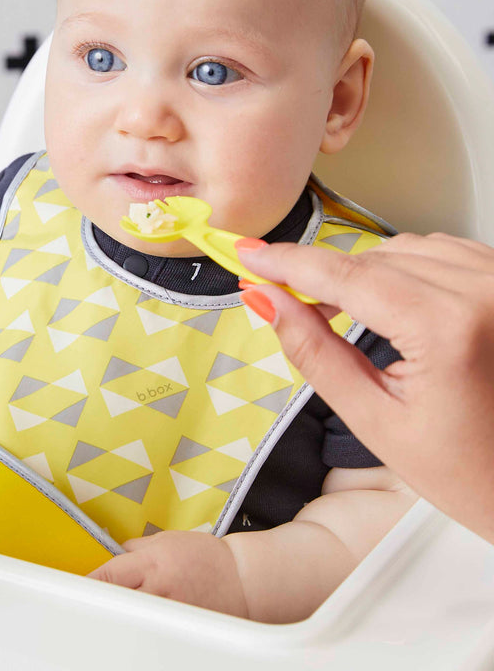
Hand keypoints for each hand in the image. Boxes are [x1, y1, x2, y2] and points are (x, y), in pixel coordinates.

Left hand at [88, 530, 248, 617]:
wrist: (241, 578)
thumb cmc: (206, 556)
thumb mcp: (167, 540)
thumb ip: (137, 548)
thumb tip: (115, 554)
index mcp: (151, 562)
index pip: (110, 574)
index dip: (89, 582)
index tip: (75, 586)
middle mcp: (158, 587)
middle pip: (117, 598)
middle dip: (102, 598)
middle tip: (90, 600)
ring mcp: (169, 611)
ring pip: (133, 616)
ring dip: (122, 612)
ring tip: (114, 612)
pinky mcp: (181, 627)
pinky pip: (154, 628)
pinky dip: (144, 625)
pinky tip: (140, 624)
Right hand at [237, 232, 493, 543]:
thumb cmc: (476, 472)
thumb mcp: (376, 421)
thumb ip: (314, 352)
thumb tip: (267, 300)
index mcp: (449, 327)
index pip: (344, 275)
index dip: (287, 262)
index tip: (250, 254)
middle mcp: (486, 291)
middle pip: (371, 258)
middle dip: (323, 275)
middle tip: (284, 296)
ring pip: (404, 248)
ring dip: (366, 273)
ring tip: (347, 314)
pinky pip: (442, 252)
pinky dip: (406, 268)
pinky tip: (393, 302)